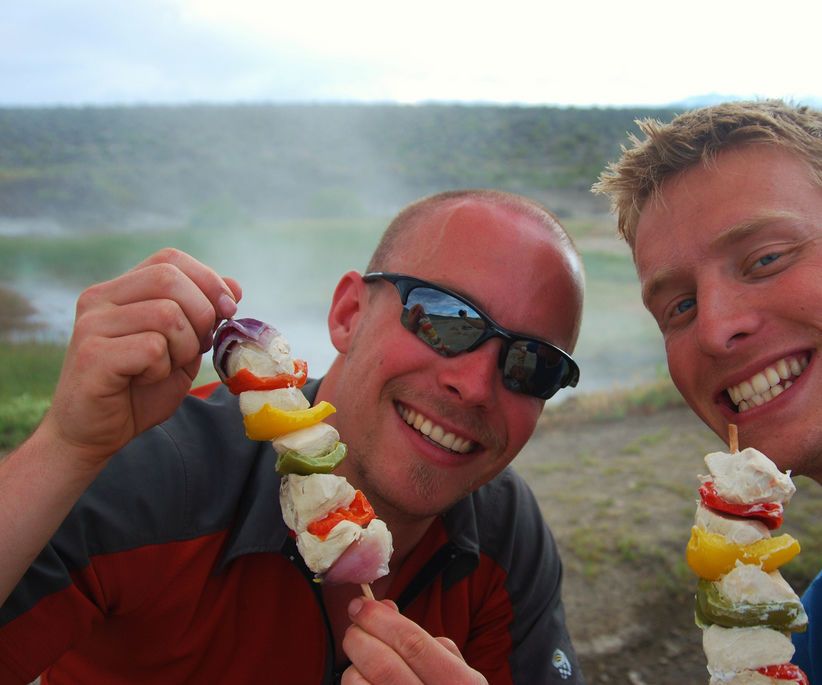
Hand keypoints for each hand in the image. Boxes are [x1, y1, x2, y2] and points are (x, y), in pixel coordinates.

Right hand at [42, 248, 240, 467]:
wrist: (92, 435)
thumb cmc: (138, 391)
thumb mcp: (182, 349)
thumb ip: (203, 316)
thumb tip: (235, 286)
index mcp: (120, 290)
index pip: (170, 259)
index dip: (208, 280)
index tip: (227, 310)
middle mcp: (100, 299)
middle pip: (170, 279)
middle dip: (201, 315)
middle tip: (195, 348)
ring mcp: (92, 325)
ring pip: (167, 314)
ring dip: (182, 348)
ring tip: (163, 367)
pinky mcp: (92, 355)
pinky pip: (151, 347)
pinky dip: (161, 368)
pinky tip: (145, 379)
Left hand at [342, 598, 487, 684]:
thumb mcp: (459, 676)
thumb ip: (427, 642)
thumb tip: (386, 608)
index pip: (414, 644)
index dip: (381, 619)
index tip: (362, 605)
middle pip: (382, 664)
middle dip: (359, 636)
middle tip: (354, 628)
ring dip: (352, 666)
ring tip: (361, 663)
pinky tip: (363, 683)